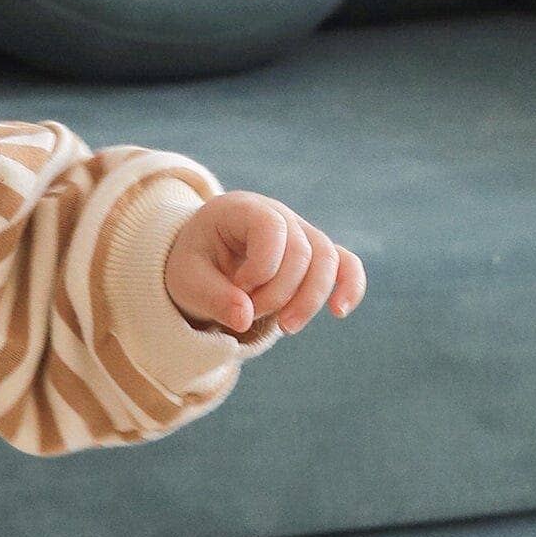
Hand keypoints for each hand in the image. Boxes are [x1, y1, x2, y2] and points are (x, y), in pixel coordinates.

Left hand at [163, 189, 365, 338]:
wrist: (202, 263)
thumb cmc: (193, 266)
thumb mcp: (186, 280)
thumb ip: (212, 297)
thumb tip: (244, 319)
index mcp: (242, 209)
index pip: (271, 228)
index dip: (260, 268)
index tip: (236, 288)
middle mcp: (278, 214)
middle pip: (302, 250)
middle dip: (279, 292)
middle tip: (251, 314)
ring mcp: (301, 232)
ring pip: (327, 260)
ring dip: (310, 299)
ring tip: (285, 327)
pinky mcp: (315, 255)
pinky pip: (345, 263)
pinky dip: (349, 285)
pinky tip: (340, 311)